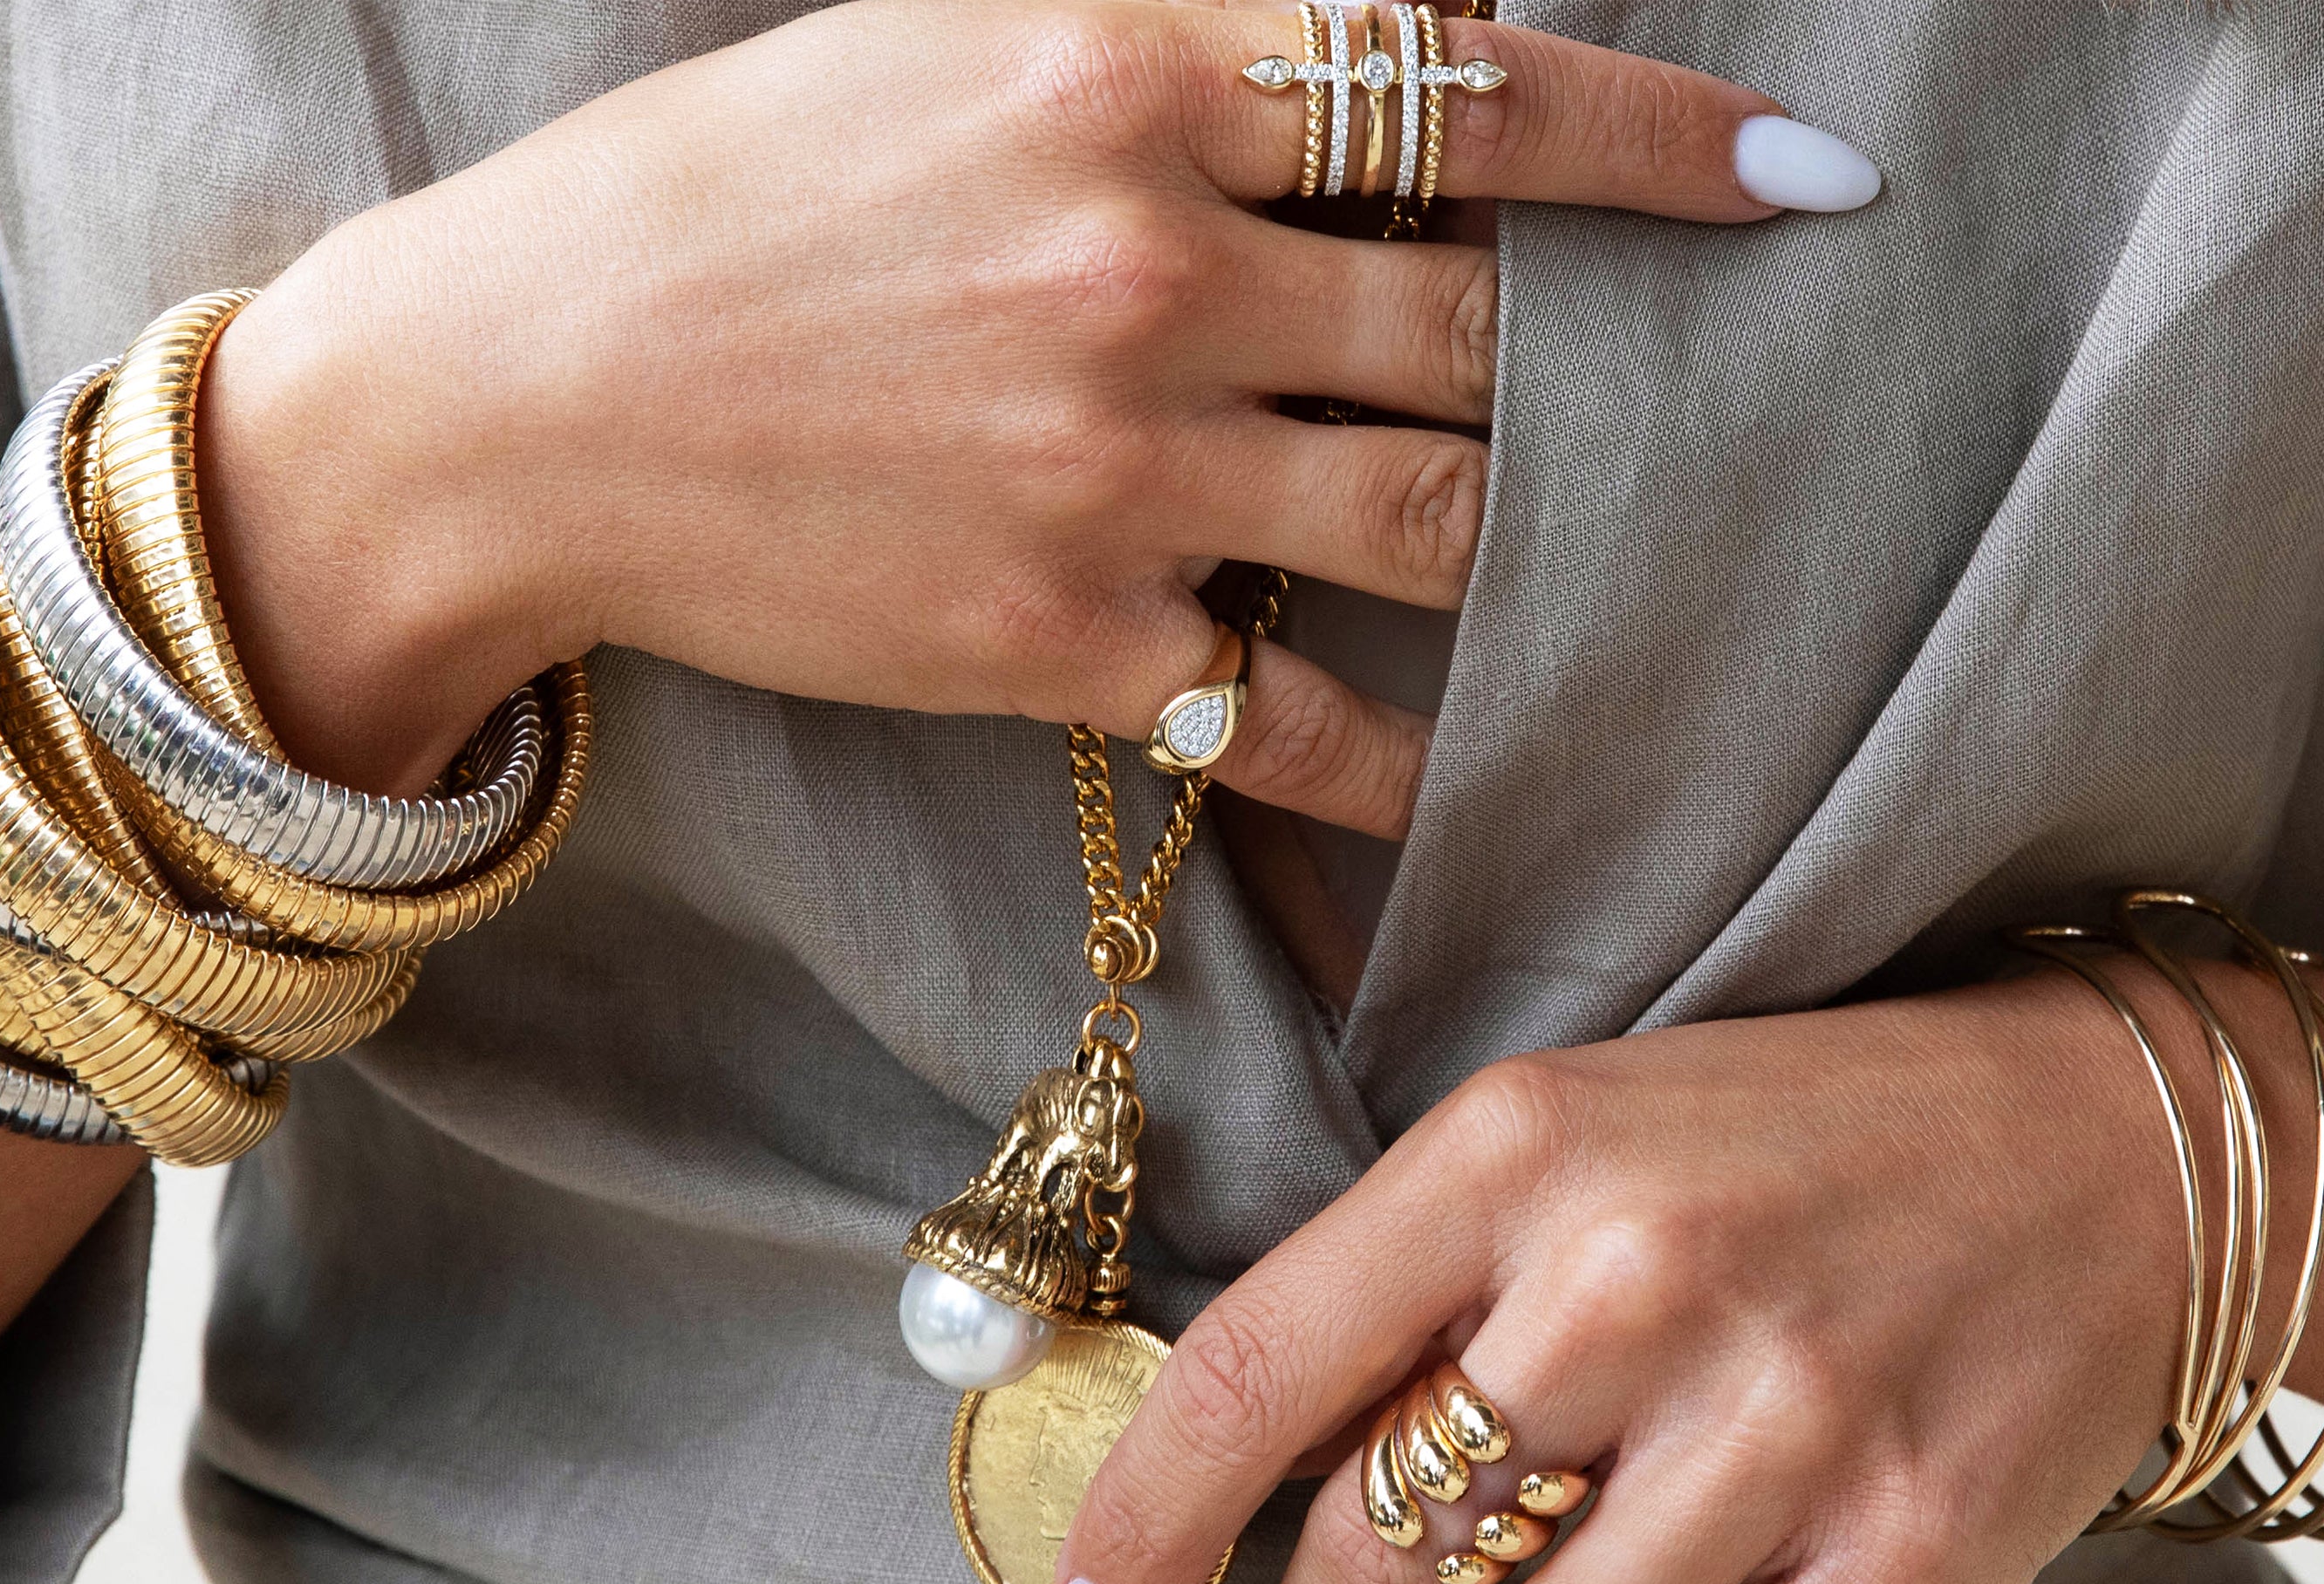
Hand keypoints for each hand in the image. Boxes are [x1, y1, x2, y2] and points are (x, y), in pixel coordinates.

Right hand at [193, 0, 1873, 815]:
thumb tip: (1398, 37)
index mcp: (1124, 70)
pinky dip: (1415, 752)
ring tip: (1620, 561)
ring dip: (1543, 536)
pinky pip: (1316, 710)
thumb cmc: (723, 197)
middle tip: (1717, 390)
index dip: (1669, 138)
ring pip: (1440, 513)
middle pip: (1483, 321)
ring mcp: (1119, 466)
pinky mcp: (1069, 640)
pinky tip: (1478, 770)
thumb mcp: (945, 32)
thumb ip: (1182, 32)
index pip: (1469, 88)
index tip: (1812, 177)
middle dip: (1613, 360)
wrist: (511, 402)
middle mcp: (1147, 264)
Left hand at [1049, 979, 2185, 1583]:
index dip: (1135, 1534)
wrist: (2119, 1142)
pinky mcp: (1916, 1539)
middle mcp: (1641, 1278)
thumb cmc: (1802, 1139)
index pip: (1254, 1370)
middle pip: (1381, 1548)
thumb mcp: (1578, 1126)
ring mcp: (1790, 1417)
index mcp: (1521, 1148)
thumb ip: (1415, 1276)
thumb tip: (1246, 1476)